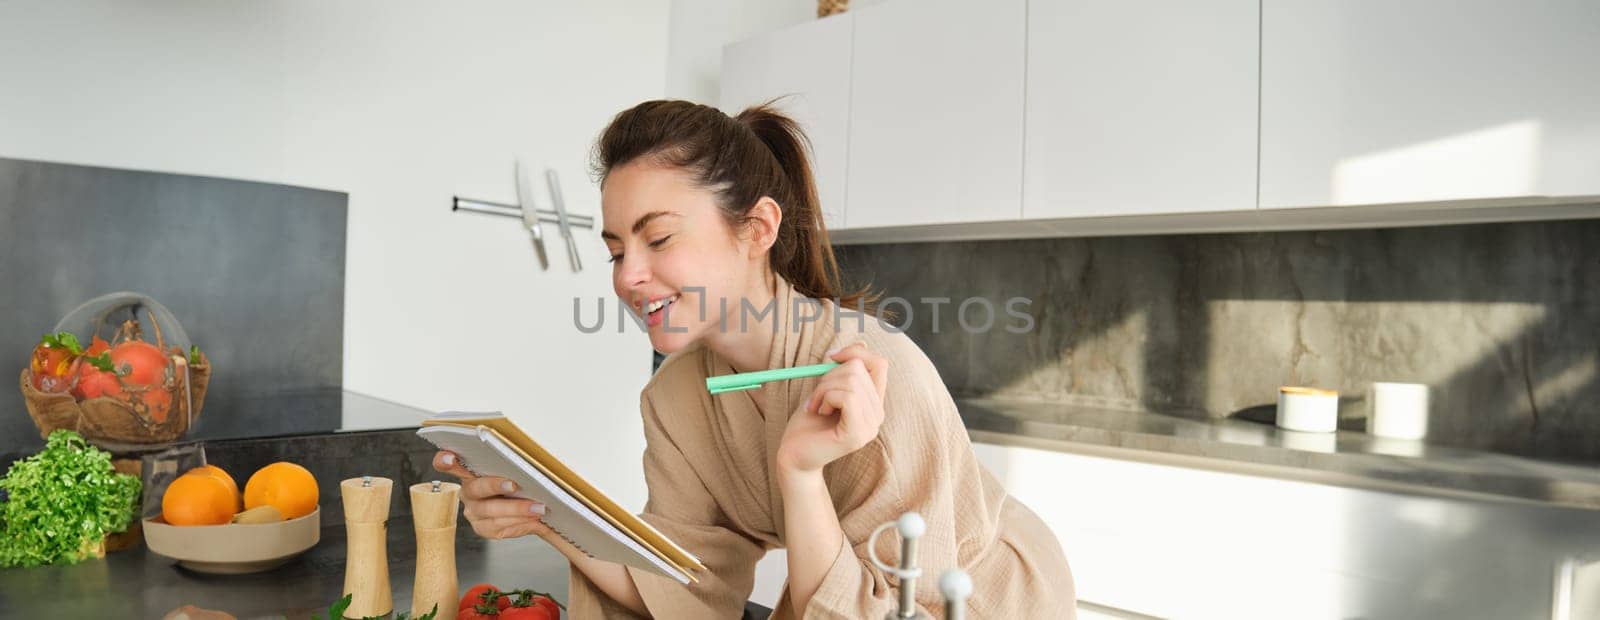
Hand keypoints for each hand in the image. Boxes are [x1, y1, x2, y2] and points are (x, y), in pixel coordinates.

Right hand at [433, 451, 551, 539]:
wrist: (529, 509)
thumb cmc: (519, 485)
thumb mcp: (517, 471)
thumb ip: (512, 464)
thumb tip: (526, 453)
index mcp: (470, 472)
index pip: (449, 464)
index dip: (445, 461)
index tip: (449, 457)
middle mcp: (468, 492)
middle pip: (477, 488)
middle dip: (496, 486)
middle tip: (513, 485)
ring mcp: (473, 512)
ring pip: (491, 512)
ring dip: (517, 510)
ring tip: (537, 507)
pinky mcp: (483, 528)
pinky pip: (500, 528)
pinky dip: (520, 523)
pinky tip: (533, 520)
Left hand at [776, 343, 888, 474]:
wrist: (793, 455)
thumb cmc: (808, 423)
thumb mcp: (827, 388)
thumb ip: (844, 370)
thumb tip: (861, 344)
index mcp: (873, 403)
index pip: (880, 364)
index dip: (856, 352)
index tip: (831, 358)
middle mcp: (877, 414)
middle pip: (859, 369)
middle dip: (829, 376)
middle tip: (815, 397)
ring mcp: (870, 426)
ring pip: (852, 382)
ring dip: (824, 389)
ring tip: (816, 406)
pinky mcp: (857, 434)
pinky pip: (848, 397)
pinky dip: (827, 398)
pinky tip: (819, 412)